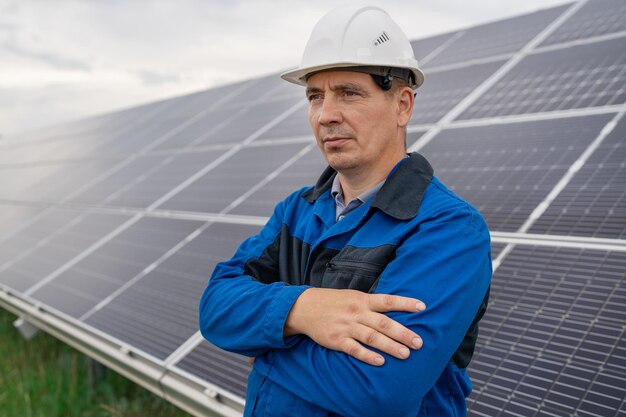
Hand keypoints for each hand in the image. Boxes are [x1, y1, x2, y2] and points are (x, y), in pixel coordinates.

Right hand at [284, 288, 424, 365]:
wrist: (304, 307)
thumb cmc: (333, 302)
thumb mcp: (353, 296)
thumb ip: (371, 303)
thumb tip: (395, 309)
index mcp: (362, 300)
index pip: (388, 301)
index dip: (405, 304)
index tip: (423, 307)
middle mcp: (356, 312)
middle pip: (383, 323)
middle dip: (403, 333)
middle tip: (419, 342)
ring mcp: (346, 327)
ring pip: (372, 337)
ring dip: (390, 346)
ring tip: (405, 354)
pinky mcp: (337, 340)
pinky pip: (354, 349)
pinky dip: (367, 355)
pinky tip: (380, 361)